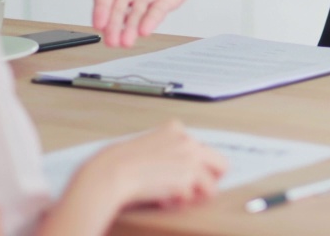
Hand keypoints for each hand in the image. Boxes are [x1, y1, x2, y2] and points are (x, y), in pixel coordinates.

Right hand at [71, 0, 199, 46]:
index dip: (101, 8)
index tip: (98, 22)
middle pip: (117, 11)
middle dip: (113, 27)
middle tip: (111, 41)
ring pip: (134, 16)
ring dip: (129, 29)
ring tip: (125, 42)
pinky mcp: (163, 0)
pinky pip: (156, 12)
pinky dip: (151, 21)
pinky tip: (145, 30)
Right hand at [85, 120, 227, 210]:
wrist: (111, 172)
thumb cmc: (119, 164)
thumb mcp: (147, 148)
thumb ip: (167, 153)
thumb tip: (182, 173)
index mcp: (174, 128)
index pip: (201, 148)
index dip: (193, 167)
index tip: (181, 176)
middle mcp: (187, 138)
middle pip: (218, 163)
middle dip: (205, 180)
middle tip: (188, 191)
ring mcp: (191, 155)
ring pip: (211, 182)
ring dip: (193, 194)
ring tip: (170, 196)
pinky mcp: (190, 174)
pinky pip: (202, 195)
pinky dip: (185, 202)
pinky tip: (166, 199)